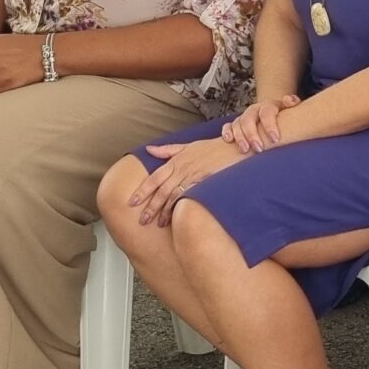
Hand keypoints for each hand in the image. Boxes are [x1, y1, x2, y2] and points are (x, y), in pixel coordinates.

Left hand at [126, 137, 247, 226]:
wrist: (236, 147)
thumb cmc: (213, 147)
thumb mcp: (188, 145)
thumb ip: (168, 150)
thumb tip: (149, 149)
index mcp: (176, 161)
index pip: (154, 178)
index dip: (142, 191)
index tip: (132, 202)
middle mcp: (182, 168)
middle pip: (161, 190)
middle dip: (150, 206)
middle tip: (142, 220)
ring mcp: (193, 175)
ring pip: (173, 196)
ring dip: (164, 211)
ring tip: (158, 224)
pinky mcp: (205, 182)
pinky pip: (190, 195)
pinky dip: (181, 206)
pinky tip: (177, 216)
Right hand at [225, 94, 301, 152]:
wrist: (272, 113)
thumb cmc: (283, 116)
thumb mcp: (289, 108)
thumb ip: (292, 102)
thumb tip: (290, 100)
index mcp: (268, 106)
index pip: (266, 113)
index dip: (270, 126)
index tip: (275, 139)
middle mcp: (254, 110)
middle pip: (248, 120)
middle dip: (252, 135)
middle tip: (259, 149)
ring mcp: (244, 117)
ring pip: (237, 124)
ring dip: (240, 137)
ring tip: (245, 150)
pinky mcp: (235, 124)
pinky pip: (227, 126)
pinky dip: (227, 132)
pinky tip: (229, 140)